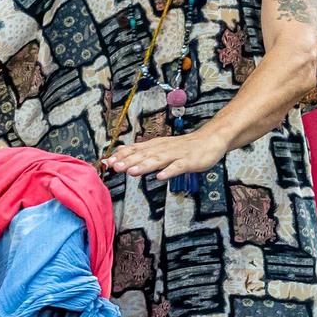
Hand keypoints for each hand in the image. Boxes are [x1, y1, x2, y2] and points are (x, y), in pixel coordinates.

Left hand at [103, 126, 230, 180]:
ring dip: (144, 165)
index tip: (107, 162)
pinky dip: (169, 171)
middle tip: (114, 167)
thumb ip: (143, 152)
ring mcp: (176, 155)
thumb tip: (122, 153)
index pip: (136, 149)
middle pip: (144, 155)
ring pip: (158, 160)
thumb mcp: (162, 147)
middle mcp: (163, 148)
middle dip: (129, 161)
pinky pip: (178, 167)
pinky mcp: (189, 161)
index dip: (122, 156)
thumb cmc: (184, 147)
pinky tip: (160, 177)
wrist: (210, 139)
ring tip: (132, 172)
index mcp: (156, 146)